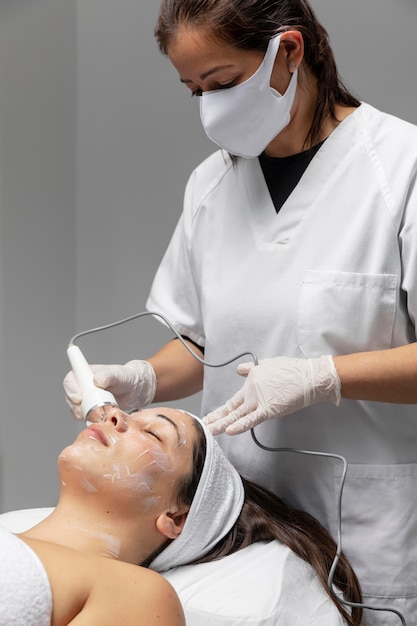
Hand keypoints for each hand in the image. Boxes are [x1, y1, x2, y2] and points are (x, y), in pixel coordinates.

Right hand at [63, 360, 156, 419]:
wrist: (136, 390)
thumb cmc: (126, 377)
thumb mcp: (118, 374)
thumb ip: (108, 375)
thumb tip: (97, 380)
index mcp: (86, 375)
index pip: (70, 380)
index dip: (71, 389)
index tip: (79, 398)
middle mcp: (84, 388)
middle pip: (71, 398)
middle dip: (76, 406)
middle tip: (88, 411)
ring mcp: (87, 400)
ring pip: (77, 410)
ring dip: (85, 415)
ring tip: (99, 414)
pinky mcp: (93, 412)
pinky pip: (87, 419)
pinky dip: (92, 421)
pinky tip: (101, 419)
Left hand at [203, 355, 340, 434]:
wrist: (309, 376)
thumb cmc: (292, 370)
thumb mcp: (268, 363)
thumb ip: (252, 368)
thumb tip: (240, 369)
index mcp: (251, 378)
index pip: (234, 400)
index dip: (222, 410)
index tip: (212, 416)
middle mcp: (251, 390)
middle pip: (231, 408)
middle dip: (215, 418)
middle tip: (202, 425)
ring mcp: (259, 400)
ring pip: (236, 415)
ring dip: (221, 424)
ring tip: (209, 430)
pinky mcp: (269, 409)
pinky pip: (251, 420)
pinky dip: (239, 426)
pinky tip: (228, 431)